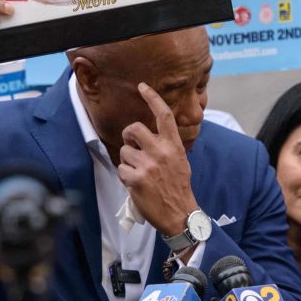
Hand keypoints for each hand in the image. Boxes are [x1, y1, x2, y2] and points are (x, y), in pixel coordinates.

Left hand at [117, 83, 197, 237]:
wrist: (179, 214)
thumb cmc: (178, 186)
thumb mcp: (179, 160)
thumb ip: (165, 145)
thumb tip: (148, 135)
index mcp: (173, 145)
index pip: (164, 115)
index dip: (152, 98)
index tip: (142, 86)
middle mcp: (161, 152)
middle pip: (134, 129)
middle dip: (128, 135)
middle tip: (131, 144)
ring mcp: (147, 165)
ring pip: (124, 151)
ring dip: (127, 160)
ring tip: (138, 172)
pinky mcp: (135, 179)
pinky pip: (121, 169)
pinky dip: (125, 176)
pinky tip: (136, 184)